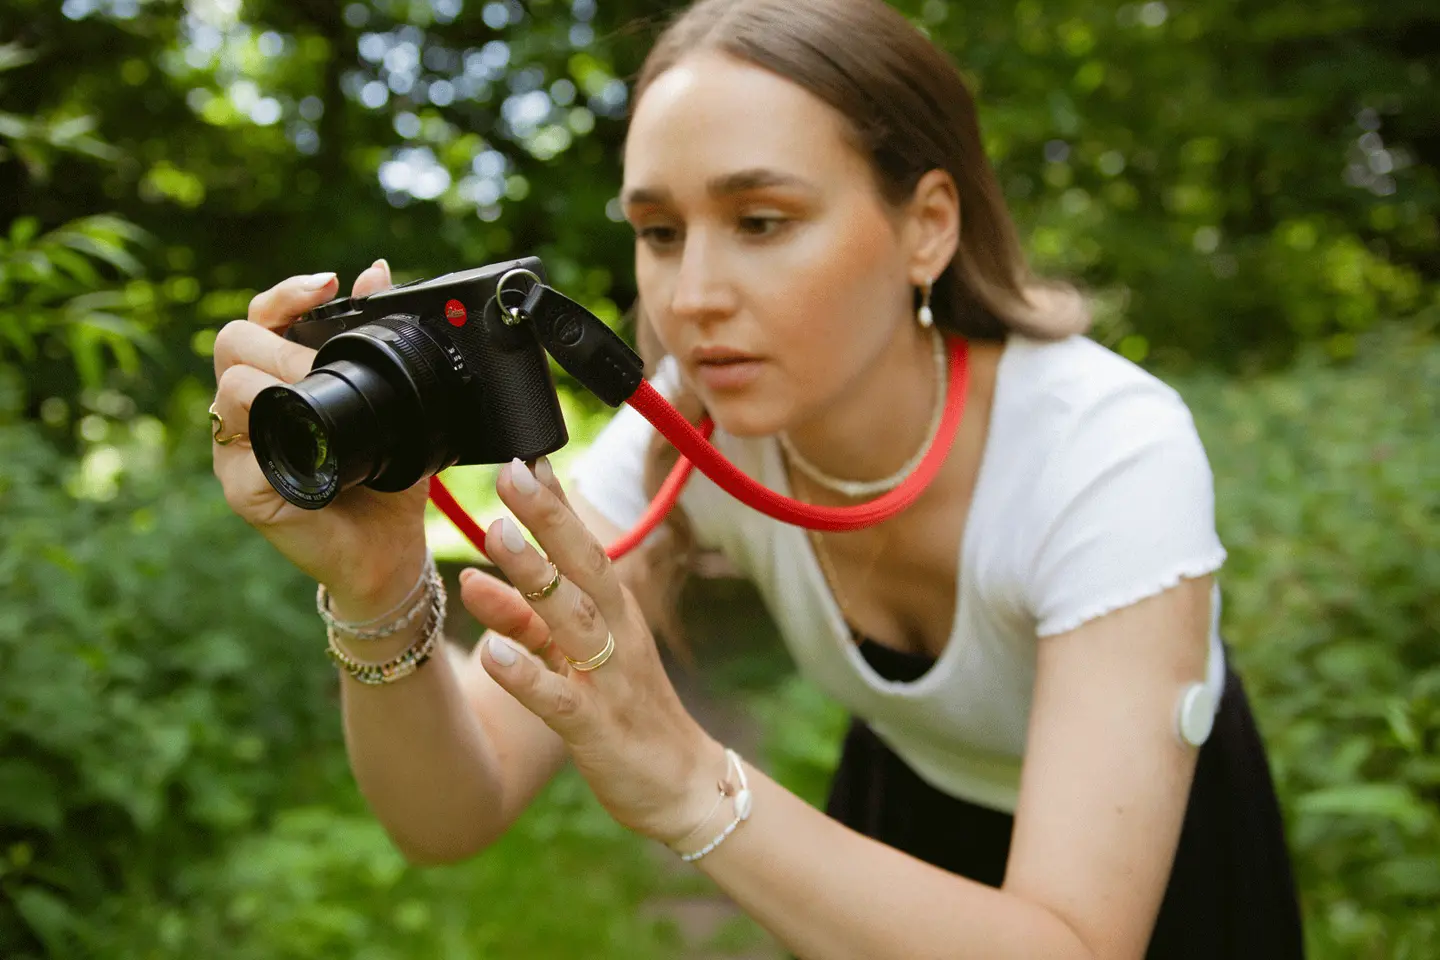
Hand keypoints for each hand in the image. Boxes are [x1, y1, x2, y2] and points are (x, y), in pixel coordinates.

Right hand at [210, 259, 428, 614]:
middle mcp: (248, 411)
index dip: (285, 295)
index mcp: (278, 381)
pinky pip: (242, 454)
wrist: (392, 550)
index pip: (260, 320)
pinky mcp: (246, 491)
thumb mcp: (395, 402)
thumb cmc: (386, 476)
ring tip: (320, 390)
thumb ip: (380, 339)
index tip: (327, 283)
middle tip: (321, 356)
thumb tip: (376, 270)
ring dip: (276, 381)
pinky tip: (316, 440)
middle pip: (233, 343)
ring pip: (230, 390)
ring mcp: (239, 451)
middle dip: (279, 338)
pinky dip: (278, 441)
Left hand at [458, 457, 726, 842]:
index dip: (553, 504)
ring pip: (571, 620)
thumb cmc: (626, 712)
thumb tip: (472, 577)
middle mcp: (616, 635)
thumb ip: (522, 618)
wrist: (681, 785)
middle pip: (583, 566)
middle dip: (547, 518)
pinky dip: (527, 675)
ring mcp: (609, 680)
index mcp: (613, 612)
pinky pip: (559, 698)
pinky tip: (492, 654)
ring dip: (534, 578)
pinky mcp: (597, 728)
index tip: (524, 457)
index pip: (582, 547)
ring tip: (496, 537)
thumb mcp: (572, 657)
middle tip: (511, 473)